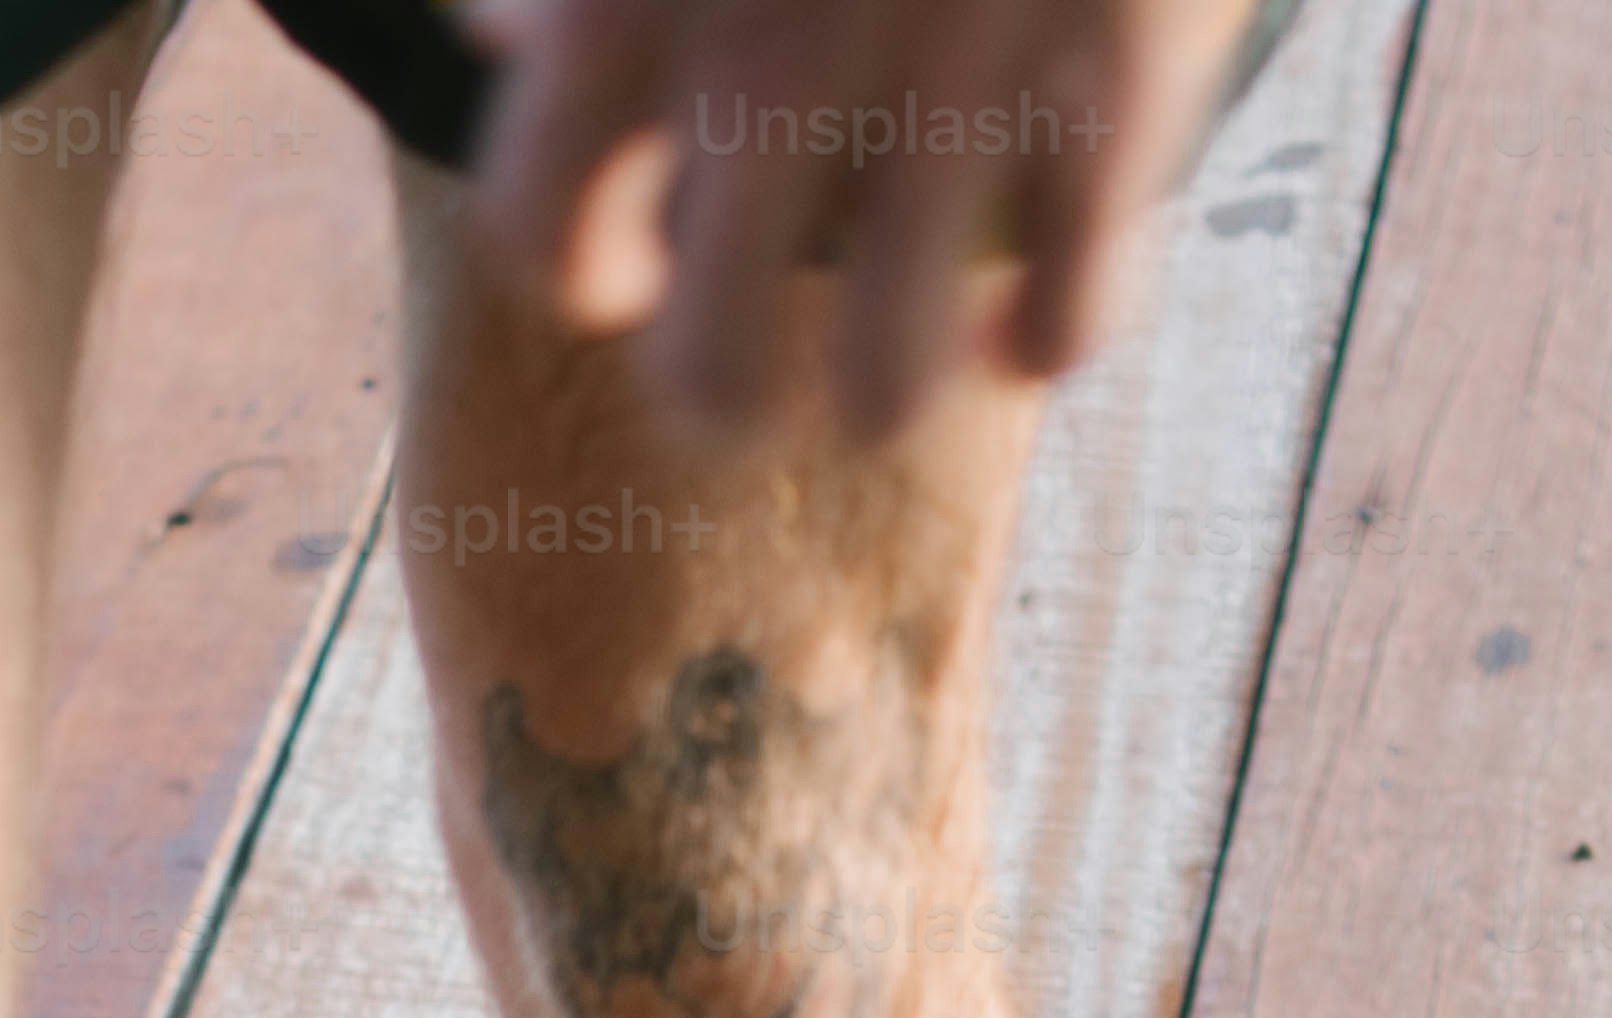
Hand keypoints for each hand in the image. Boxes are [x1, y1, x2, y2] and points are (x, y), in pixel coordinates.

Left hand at [465, 0, 1221, 445]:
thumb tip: (493, 38)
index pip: (543, 237)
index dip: (582, 274)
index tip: (625, 267)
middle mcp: (777, 58)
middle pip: (713, 371)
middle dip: (729, 381)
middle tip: (757, 346)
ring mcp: (952, 84)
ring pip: (894, 386)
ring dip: (889, 380)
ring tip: (903, 343)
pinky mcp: (1118, 87)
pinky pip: (1069, 320)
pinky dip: (1036, 339)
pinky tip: (1018, 310)